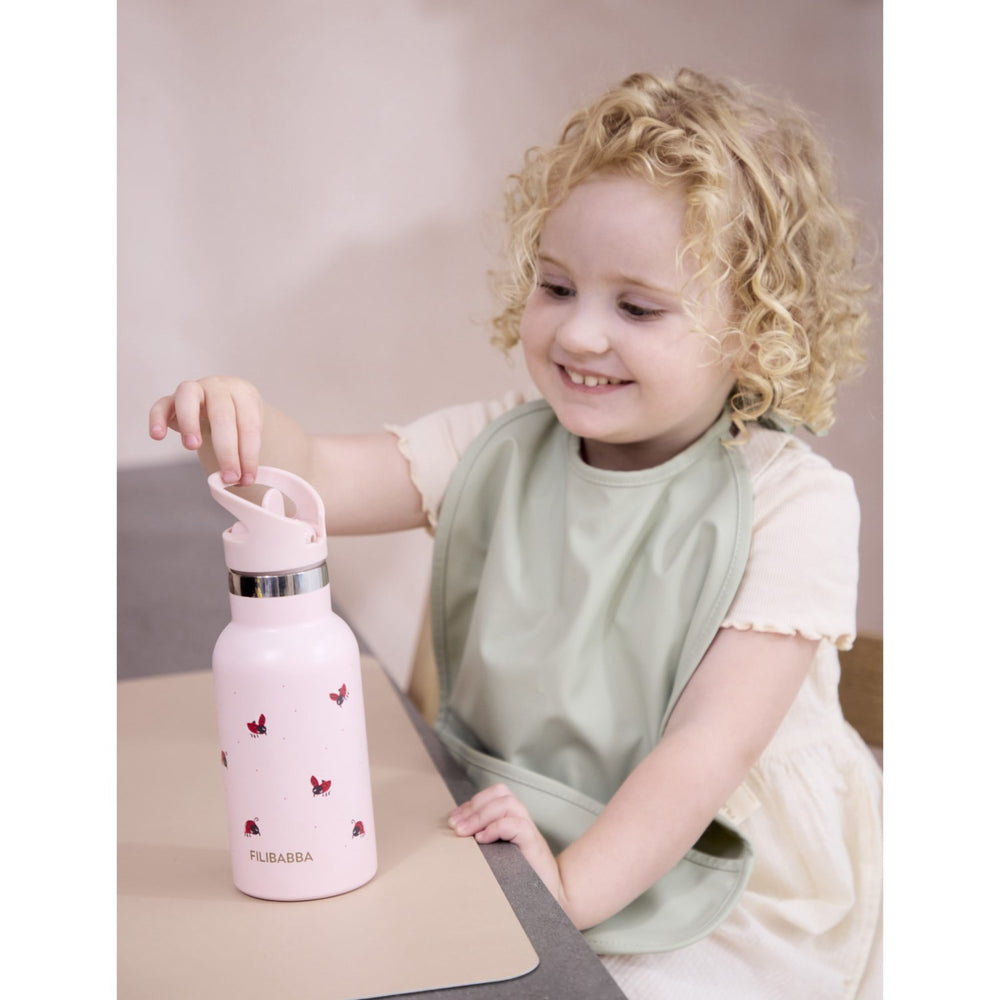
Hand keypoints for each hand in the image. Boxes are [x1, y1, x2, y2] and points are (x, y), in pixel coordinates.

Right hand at [148, 376, 262, 484]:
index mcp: (244, 395)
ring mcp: (194, 390)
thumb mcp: (248, 433)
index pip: (249, 424)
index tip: (247, 479)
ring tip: (192, 447)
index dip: (249, 454)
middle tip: (229, 477)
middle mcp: (218, 388)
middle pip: (222, 414)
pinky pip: (161, 405)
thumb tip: (242, 481)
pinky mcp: (171, 399)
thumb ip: (245, 454)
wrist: (224, 400)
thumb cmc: (238, 421)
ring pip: (189, 398)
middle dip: (226, 450)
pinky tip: (157, 436)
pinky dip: (157, 418)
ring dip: (190, 422)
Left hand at [448, 784, 568, 911]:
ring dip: (481, 815)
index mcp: (512, 815)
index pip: (493, 794)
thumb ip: (483, 836)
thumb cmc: (518, 873)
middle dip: (474, 807)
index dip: (472, 802)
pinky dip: (496, 828)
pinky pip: (516, 825)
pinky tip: (481, 840)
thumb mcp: (496, 850)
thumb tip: (455, 829)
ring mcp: (528, 828)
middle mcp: (522, 817)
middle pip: (499, 793)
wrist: (548, 892)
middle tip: (455, 826)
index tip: (453, 819)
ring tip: (465, 833)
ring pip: (507, 803)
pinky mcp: (533, 842)